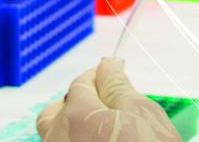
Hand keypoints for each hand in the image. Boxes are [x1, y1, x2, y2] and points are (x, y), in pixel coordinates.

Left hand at [36, 58, 179, 141]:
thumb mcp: (141, 112)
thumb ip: (118, 85)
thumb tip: (108, 64)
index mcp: (75, 116)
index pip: (81, 84)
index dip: (99, 77)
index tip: (112, 75)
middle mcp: (58, 139)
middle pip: (56, 112)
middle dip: (77, 102)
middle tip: (105, 104)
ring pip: (56, 136)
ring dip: (76, 126)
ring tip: (105, 130)